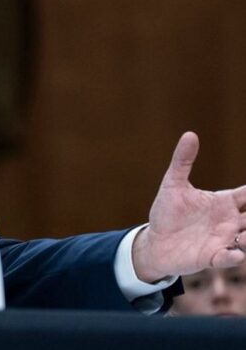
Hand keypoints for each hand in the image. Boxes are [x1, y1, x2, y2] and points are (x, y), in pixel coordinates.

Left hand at [132, 132, 245, 282]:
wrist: (155, 242)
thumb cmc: (167, 213)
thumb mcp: (173, 184)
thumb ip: (183, 161)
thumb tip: (190, 134)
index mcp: (224, 202)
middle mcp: (229, 221)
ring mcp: (223, 239)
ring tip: (243, 234)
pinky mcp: (212, 256)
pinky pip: (230, 258)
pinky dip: (234, 256)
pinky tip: (235, 253)